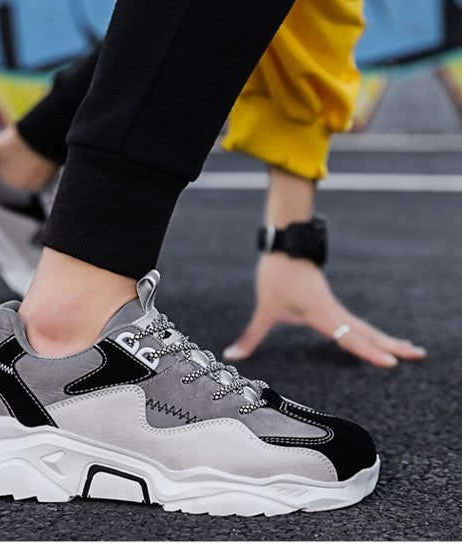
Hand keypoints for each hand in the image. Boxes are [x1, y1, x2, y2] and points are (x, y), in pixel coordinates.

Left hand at [223, 253, 426, 367]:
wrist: (286, 246)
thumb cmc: (277, 274)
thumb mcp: (264, 308)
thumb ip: (251, 336)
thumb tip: (232, 354)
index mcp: (322, 314)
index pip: (349, 337)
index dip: (368, 352)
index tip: (390, 362)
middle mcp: (334, 312)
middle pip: (368, 332)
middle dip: (393, 345)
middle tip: (418, 356)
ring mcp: (335, 307)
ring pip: (366, 327)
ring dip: (386, 339)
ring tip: (410, 350)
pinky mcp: (331, 304)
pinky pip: (357, 323)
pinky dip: (372, 333)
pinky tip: (377, 338)